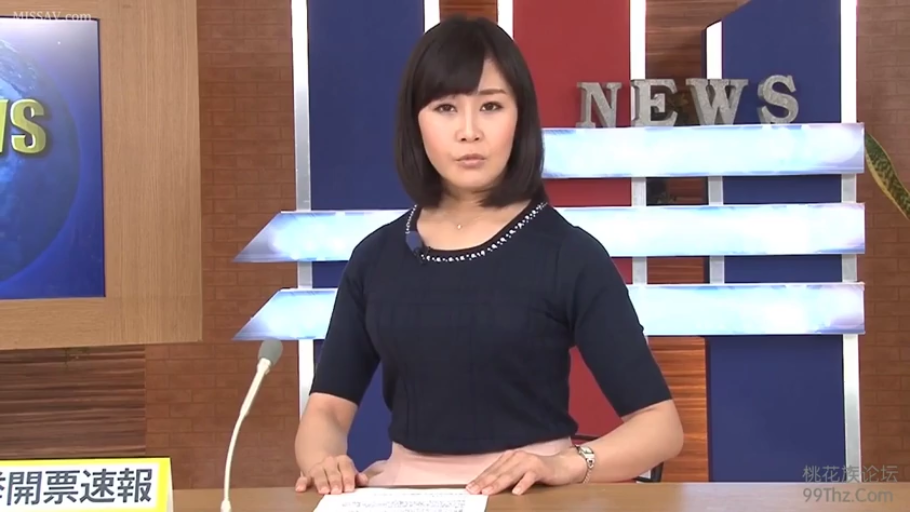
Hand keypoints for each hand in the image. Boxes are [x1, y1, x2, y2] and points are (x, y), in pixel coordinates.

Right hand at [295, 455, 380, 493]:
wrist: (323, 461)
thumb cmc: (339, 472)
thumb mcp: (349, 471)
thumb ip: (356, 476)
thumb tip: (364, 480)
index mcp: (342, 461)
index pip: (346, 467)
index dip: (348, 478)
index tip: (349, 488)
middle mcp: (329, 463)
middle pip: (333, 472)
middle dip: (335, 481)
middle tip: (337, 491)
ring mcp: (317, 468)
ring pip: (319, 474)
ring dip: (321, 482)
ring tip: (323, 491)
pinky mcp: (306, 475)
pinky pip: (303, 478)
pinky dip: (301, 483)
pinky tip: (300, 489)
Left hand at [466, 450, 586, 495]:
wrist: (562, 466)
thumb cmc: (538, 471)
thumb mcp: (518, 473)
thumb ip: (505, 477)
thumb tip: (486, 487)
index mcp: (509, 458)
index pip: (491, 470)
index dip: (480, 479)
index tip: (469, 488)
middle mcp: (517, 457)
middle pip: (498, 472)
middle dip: (484, 482)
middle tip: (474, 491)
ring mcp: (528, 461)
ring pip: (511, 474)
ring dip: (499, 483)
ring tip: (488, 492)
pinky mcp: (540, 468)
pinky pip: (530, 477)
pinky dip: (522, 484)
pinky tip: (516, 492)